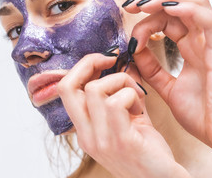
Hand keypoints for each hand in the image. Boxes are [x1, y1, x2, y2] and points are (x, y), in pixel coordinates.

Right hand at [58, 51, 190, 177]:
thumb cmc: (147, 151)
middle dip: (90, 63)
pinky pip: (117, 102)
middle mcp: (86, 136)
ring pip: (96, 89)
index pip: (65, 89)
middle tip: (111, 61)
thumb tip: (123, 64)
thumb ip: (122, 92)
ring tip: (136, 95)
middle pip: (68, 86)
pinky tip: (140, 107)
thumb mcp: (129, 118)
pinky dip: (132, 95)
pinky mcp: (121, 141)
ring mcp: (100, 140)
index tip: (104, 61)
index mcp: (84, 130)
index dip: (82, 67)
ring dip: (121, 82)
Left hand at [124, 0, 211, 175]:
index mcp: (192, 48)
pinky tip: (167, 8)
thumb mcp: (167, 87)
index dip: (147, 16)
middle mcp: (202, 42)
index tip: (127, 25)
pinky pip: (210, 21)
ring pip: (196, 3)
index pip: (169, 19)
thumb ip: (151, 69)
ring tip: (143, 4)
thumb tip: (132, 51)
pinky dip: (188, 9)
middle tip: (130, 4)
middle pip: (180, 4)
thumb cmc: (202, 114)